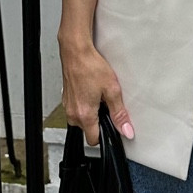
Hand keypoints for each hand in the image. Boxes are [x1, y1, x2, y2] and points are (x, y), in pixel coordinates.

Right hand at [58, 27, 134, 142]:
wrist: (76, 51)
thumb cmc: (90, 66)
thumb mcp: (112, 90)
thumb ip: (119, 113)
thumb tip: (126, 130)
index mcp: (84, 114)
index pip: (94, 140)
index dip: (105, 135)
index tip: (112, 126)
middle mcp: (73, 113)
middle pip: (87, 130)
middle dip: (98, 122)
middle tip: (106, 105)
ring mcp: (67, 106)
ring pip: (81, 120)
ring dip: (91, 113)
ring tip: (98, 96)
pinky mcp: (65, 98)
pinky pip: (76, 109)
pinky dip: (84, 104)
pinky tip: (90, 91)